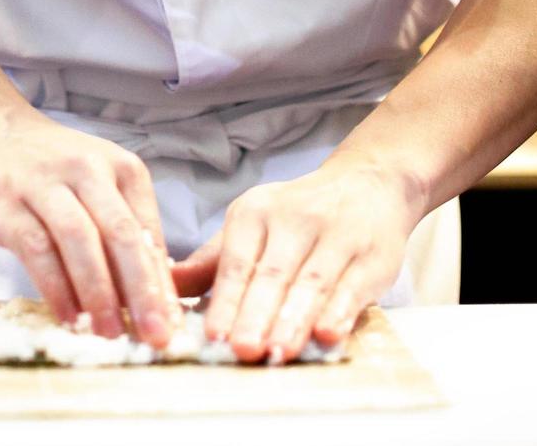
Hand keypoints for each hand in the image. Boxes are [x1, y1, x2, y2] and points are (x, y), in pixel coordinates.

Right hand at [0, 107, 181, 346]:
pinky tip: (68, 317)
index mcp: (121, 167)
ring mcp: (44, 183)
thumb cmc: (57, 172)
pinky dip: (56, 288)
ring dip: (98, 292)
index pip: (148, 230)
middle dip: (141, 289)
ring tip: (109, 333)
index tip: (173, 325)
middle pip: (121, 233)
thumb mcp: (101, 187)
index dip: (162, 282)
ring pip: (79, 240)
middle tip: (153, 335)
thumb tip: (158, 297)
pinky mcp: (8, 204)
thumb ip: (128, 232)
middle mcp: (87, 169)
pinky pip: (36, 249)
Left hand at [170, 160, 425, 361]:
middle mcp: (293, 219)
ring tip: (278, 352)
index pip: (236, 262)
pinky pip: (353, 286)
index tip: (213, 334)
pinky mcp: (371, 255)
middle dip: (256, 314)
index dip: (226, 299)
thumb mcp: (250, 227)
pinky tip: (328, 334)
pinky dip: (341, 311)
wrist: (366, 184)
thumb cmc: (296, 217)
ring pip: (312, 282)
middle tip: (242, 350)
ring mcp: (335, 235)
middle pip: (272, 273)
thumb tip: (164, 284)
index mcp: (254, 213)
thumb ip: (210, 262)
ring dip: (294, 319)